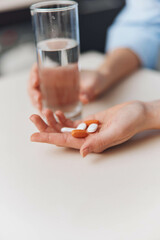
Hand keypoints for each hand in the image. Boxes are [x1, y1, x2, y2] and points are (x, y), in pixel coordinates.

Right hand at [28, 64, 106, 109]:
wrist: (99, 84)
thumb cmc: (96, 79)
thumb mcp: (93, 82)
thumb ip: (89, 89)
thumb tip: (83, 98)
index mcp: (58, 68)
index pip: (38, 68)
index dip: (33, 73)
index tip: (36, 80)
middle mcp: (52, 77)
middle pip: (34, 82)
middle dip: (33, 90)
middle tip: (38, 98)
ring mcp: (52, 88)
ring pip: (37, 92)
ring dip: (35, 100)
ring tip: (40, 107)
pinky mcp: (56, 97)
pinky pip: (44, 101)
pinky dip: (41, 106)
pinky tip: (43, 111)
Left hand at [30, 101, 148, 156]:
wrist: (137, 112)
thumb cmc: (130, 122)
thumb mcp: (116, 131)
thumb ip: (99, 142)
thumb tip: (82, 152)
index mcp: (92, 143)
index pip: (65, 141)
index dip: (48, 138)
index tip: (33, 136)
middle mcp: (87, 138)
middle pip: (61, 134)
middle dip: (46, 127)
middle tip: (33, 117)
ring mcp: (88, 130)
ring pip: (65, 128)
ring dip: (52, 121)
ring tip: (42, 112)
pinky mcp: (90, 122)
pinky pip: (73, 122)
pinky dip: (63, 118)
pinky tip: (56, 112)